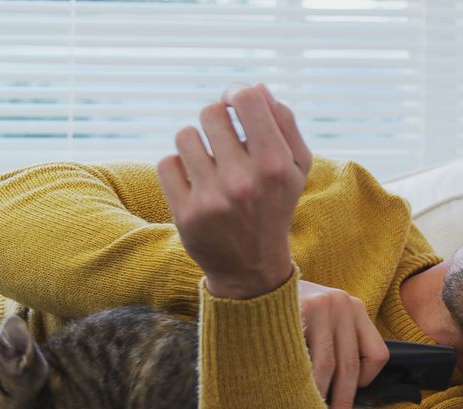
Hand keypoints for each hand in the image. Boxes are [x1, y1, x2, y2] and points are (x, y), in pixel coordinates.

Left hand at [156, 83, 312, 298]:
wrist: (252, 267)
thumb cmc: (275, 205)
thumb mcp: (295, 168)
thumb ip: (284, 124)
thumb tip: (257, 87)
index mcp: (275, 165)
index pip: (246, 99)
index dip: (236, 92)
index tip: (235, 104)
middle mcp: (243, 181)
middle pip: (210, 112)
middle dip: (215, 120)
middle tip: (223, 141)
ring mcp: (212, 199)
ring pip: (185, 135)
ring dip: (195, 144)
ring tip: (209, 164)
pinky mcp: (185, 214)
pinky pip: (167, 163)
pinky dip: (178, 169)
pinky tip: (194, 183)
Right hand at [299, 280, 389, 408]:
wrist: (255, 278)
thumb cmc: (288, 309)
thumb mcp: (320, 318)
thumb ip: (334, 342)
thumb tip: (344, 391)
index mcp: (355, 308)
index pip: (377, 354)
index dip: (366, 381)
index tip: (348, 394)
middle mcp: (344, 305)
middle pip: (351, 366)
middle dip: (343, 403)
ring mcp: (324, 307)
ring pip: (328, 367)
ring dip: (321, 398)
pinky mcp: (304, 310)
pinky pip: (305, 359)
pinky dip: (301, 382)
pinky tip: (292, 396)